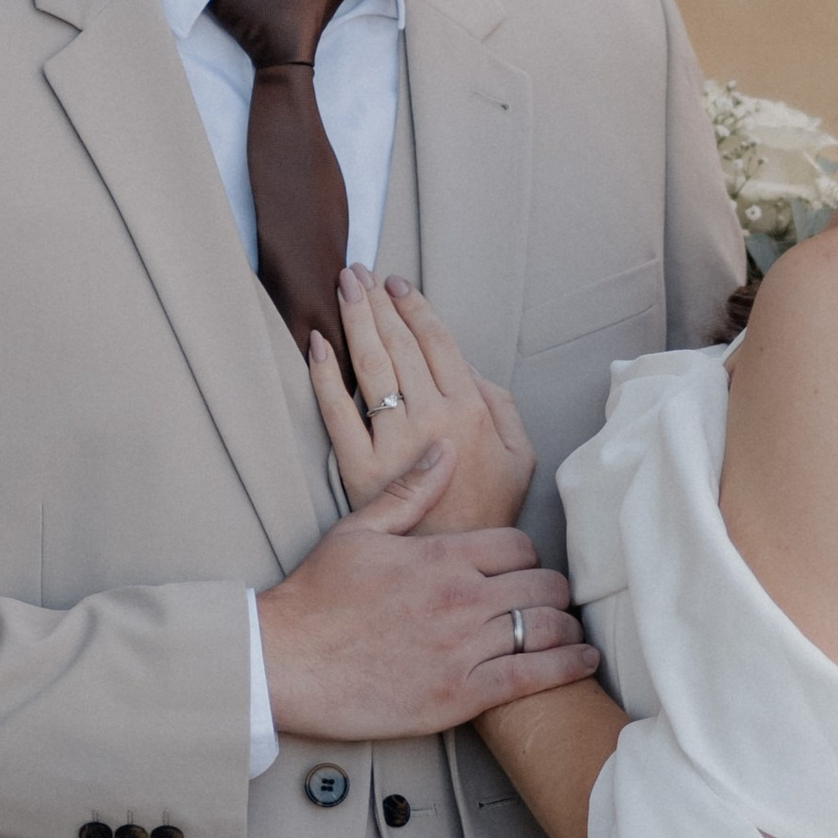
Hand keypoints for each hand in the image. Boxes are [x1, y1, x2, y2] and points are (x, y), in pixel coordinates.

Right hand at [257, 440, 596, 740]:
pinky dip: (566, 667)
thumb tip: (445, 449)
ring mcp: (463, 649)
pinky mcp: (460, 695)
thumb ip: (410, 491)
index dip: (526, 556)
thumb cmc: (314, 599)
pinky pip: (532, 677)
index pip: (518, 545)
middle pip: (542, 584)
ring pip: (546, 628)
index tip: (522, 569)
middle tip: (551, 600)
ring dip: (565, 627)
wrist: (283, 662)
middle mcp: (460, 599)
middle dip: (552, 590)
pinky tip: (582, 661)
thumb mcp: (358, 531)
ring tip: (571, 631)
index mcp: (440, 555)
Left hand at [308, 268, 535, 536]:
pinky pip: (336, 411)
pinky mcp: (358, 466)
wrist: (453, 566)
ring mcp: (392, 441)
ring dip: (354, 320)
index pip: (438, 343)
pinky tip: (316, 343)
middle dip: (377, 302)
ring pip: (369, 366)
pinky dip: (324, 374)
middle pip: (399, 345)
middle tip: (359, 271)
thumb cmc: (488, 512)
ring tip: (342, 287)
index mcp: (471, 411)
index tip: (398, 285)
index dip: (415, 309)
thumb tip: (473, 371)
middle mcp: (431, 418)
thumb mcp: (521, 458)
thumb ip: (502, 407)